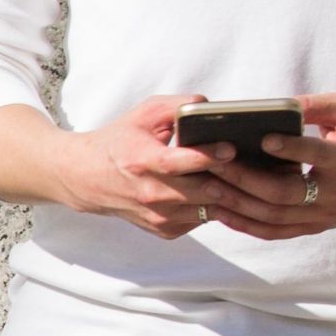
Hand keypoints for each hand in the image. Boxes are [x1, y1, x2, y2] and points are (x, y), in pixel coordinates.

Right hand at [49, 94, 229, 238]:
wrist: (87, 179)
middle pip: (202, 191)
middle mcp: (149, 194)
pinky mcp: (165, 230)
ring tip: (240, 177)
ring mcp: (158, 216)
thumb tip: (212, 107)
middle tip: (248, 165)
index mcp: (142, 161)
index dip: (207, 156)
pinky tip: (215, 189)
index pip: (178, 163)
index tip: (230, 148)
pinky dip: (212, 205)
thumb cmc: (120, 141)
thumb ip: (178, 105)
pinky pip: (202, 219)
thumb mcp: (144, 114)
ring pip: (209, 209)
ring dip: (227, 194)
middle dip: (229, 179)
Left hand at [200, 94, 335, 238]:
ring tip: (206, 185)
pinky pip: (274, 232)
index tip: (263, 138)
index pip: (318, 156)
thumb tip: (275, 105)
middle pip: (284, 193)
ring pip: (273, 217)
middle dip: (244, 178)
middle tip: (211, 161)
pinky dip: (245, 224)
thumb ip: (314, 105)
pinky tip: (220, 210)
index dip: (291, 149)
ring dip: (236, 203)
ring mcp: (324, 216)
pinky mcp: (314, 227)